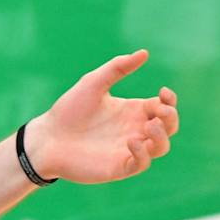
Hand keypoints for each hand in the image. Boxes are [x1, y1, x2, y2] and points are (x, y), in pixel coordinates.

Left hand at [25, 50, 176, 184]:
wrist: (48, 137)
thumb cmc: (70, 110)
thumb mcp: (94, 83)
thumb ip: (118, 68)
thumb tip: (144, 52)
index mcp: (132, 110)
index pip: (163, 107)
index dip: (170, 101)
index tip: (164, 92)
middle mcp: (134, 130)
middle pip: (168, 127)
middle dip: (171, 118)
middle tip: (159, 111)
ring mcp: (129, 150)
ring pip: (161, 147)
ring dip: (162, 137)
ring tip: (150, 126)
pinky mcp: (119, 167)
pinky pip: (141, 164)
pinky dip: (143, 154)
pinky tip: (131, 141)